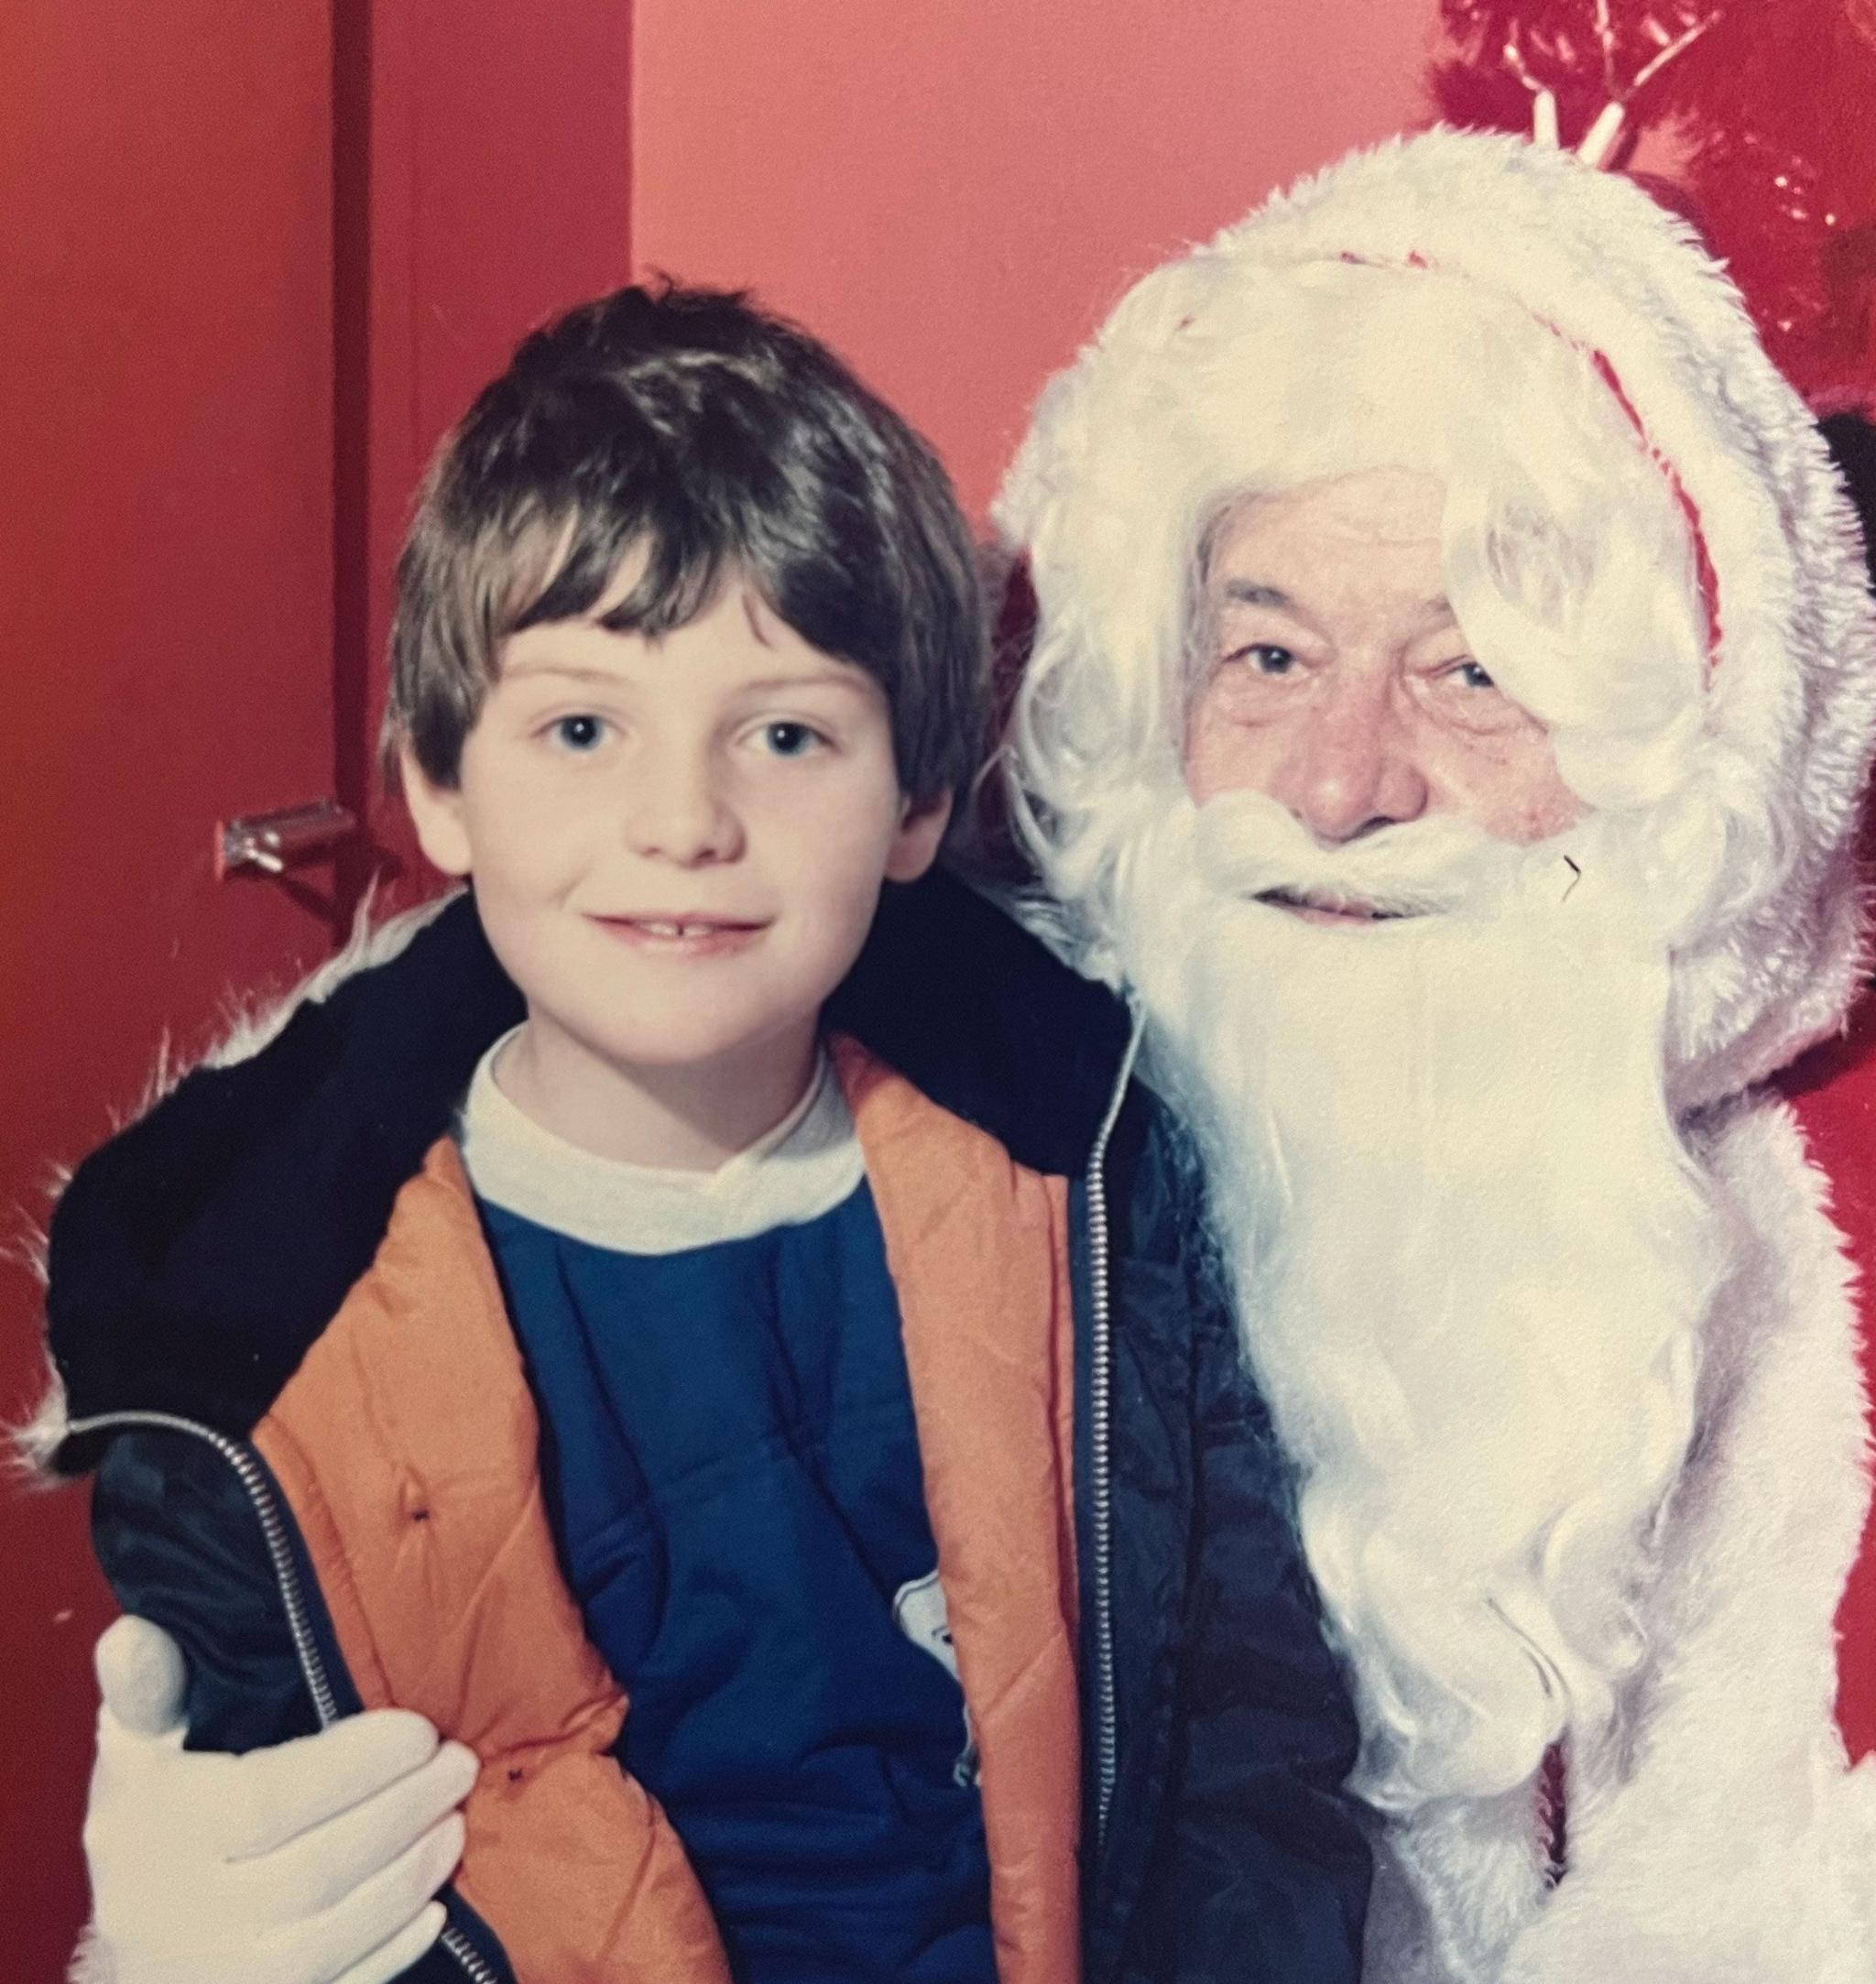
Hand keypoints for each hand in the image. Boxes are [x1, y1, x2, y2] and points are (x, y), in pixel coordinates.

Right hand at [78, 1616, 479, 1983]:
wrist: (128, 1959)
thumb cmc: (151, 1830)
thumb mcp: (136, 1755)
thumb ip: (146, 1690)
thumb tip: (135, 1630)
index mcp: (162, 1837)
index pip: (273, 1800)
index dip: (357, 1765)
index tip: (420, 1730)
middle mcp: (185, 1917)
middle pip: (319, 1868)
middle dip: (405, 1810)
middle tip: (459, 1763)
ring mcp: (225, 1979)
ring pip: (336, 1932)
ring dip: (412, 1873)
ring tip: (456, 1818)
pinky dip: (393, 1947)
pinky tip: (433, 1901)